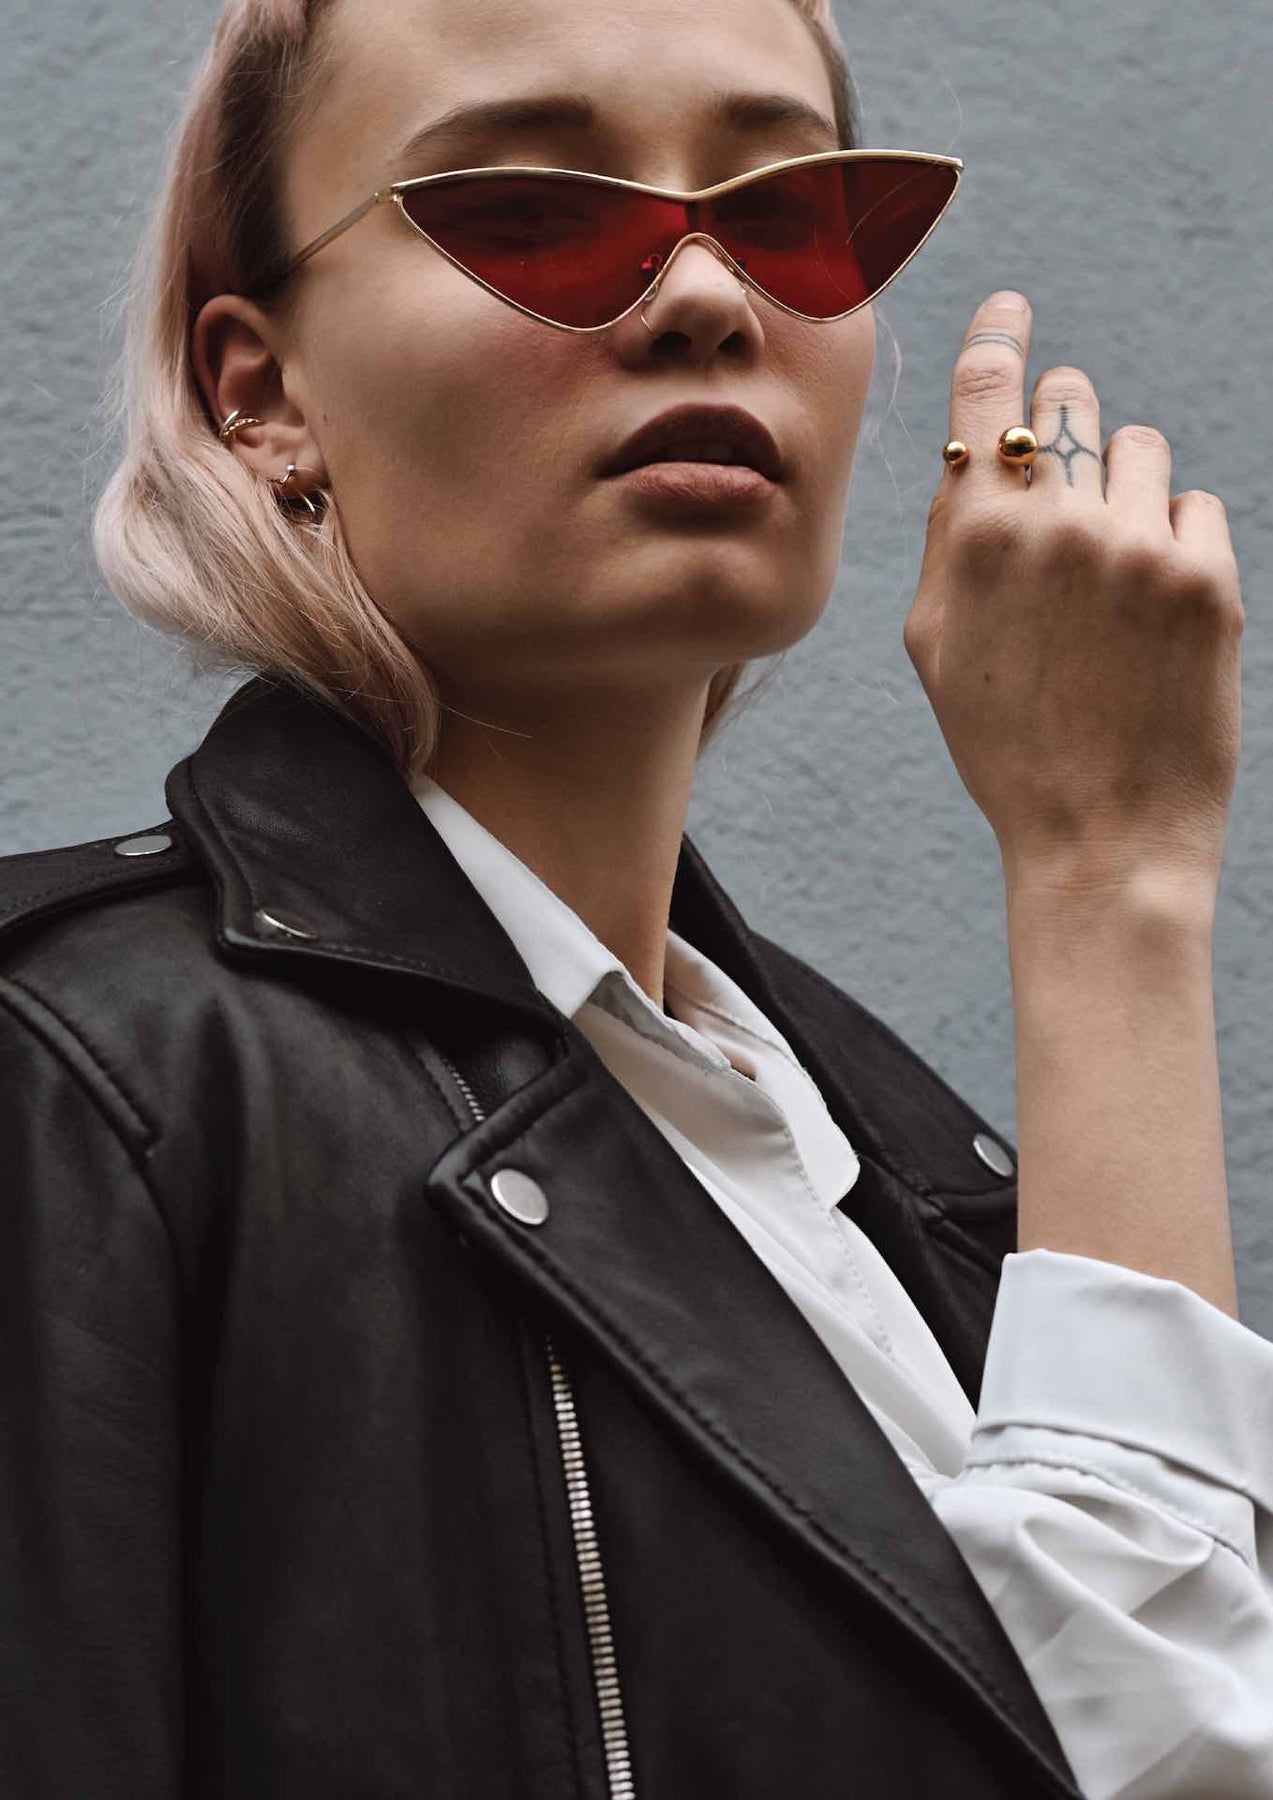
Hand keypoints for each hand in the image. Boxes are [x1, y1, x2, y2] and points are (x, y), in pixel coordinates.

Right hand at [903, 291, 1243, 910]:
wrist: (1101, 835)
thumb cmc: (1006, 745)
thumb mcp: (936, 648)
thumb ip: (948, 541)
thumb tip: (971, 462)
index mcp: (976, 540)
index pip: (987, 396)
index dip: (1000, 340)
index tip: (1013, 310)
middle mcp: (1057, 526)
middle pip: (1068, 408)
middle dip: (1062, 433)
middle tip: (1065, 496)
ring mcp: (1139, 548)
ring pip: (1140, 452)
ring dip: (1126, 491)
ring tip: (1113, 579)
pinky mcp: (1209, 578)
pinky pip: (1195, 508)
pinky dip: (1177, 541)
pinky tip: (1154, 611)